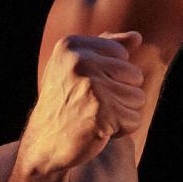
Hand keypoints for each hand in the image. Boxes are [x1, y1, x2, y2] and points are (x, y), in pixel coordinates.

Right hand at [18, 31, 146, 174]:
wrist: (44, 144)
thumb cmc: (64, 102)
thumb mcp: (76, 67)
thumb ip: (105, 47)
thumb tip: (137, 37)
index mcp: (71, 46)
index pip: (122, 55)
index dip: (112, 76)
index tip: (87, 88)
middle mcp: (80, 62)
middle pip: (135, 75)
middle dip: (120, 95)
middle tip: (92, 106)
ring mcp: (91, 87)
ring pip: (138, 98)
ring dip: (122, 113)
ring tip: (96, 117)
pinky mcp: (102, 113)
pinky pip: (134, 120)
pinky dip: (121, 130)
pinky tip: (99, 131)